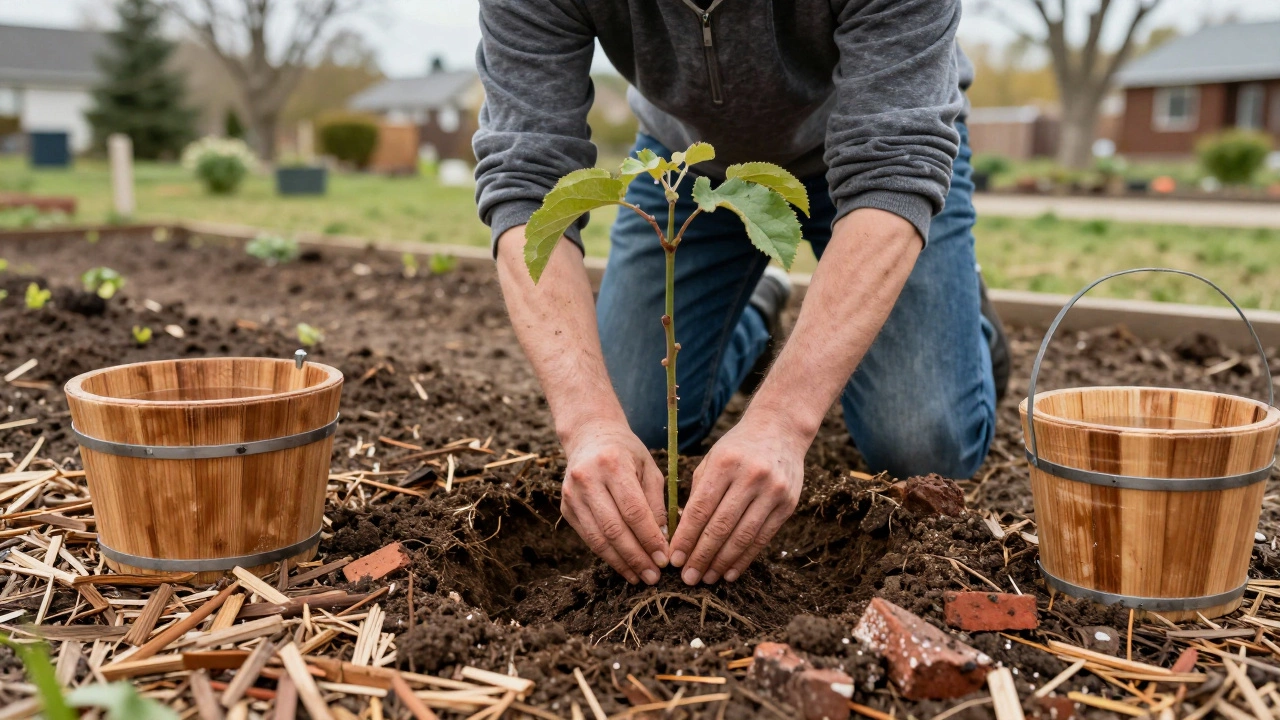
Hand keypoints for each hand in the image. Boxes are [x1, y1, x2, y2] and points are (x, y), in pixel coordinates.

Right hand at [560, 420, 670, 584]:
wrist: (589, 436)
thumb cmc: (626, 452)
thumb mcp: (649, 468)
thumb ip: (656, 503)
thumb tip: (662, 541)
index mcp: (612, 464)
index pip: (634, 510)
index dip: (649, 539)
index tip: (665, 559)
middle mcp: (587, 479)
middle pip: (614, 529)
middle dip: (636, 557)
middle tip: (654, 577)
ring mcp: (572, 495)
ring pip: (598, 538)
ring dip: (621, 563)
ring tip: (640, 577)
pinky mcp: (565, 508)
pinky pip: (588, 538)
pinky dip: (607, 555)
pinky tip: (624, 566)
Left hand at [669, 418, 806, 584]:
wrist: (780, 429)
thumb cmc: (736, 448)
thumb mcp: (713, 459)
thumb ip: (698, 492)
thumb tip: (681, 533)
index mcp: (724, 464)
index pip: (700, 508)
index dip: (686, 537)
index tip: (674, 559)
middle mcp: (750, 477)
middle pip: (721, 526)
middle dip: (701, 556)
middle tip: (688, 578)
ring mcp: (772, 491)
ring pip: (743, 536)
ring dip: (722, 562)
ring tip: (707, 579)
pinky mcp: (788, 504)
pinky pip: (763, 538)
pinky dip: (745, 558)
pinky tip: (730, 572)